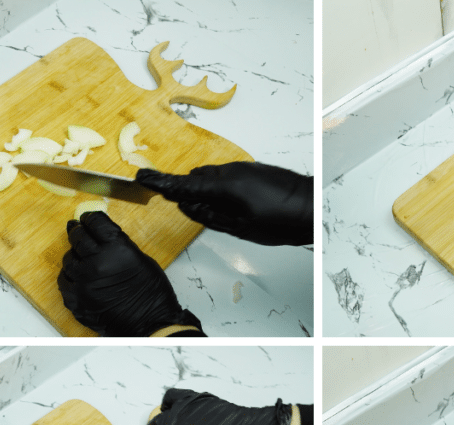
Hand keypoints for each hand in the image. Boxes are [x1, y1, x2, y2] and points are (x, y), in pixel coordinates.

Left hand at [57, 212, 200, 335]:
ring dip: (74, 255)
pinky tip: (78, 275)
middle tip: (78, 229)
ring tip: (81, 256)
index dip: (90, 218)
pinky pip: (64, 281)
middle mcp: (97, 263)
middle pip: (78, 237)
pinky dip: (70, 276)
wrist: (151, 323)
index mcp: (116, 249)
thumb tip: (101, 236)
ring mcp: (84, 282)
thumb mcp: (141, 259)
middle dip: (79, 231)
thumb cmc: (152, 294)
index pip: (95, 223)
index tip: (87, 218)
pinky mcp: (76, 300)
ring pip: (68, 259)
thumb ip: (118, 245)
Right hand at [136, 162, 312, 245]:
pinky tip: (234, 205)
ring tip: (221, 212)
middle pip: (197, 180)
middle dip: (189, 192)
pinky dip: (222, 188)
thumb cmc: (280, 221)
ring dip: (208, 191)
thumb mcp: (238, 227)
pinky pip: (227, 176)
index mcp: (224, 186)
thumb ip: (209, 216)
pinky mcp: (252, 170)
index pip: (183, 184)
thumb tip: (187, 207)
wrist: (311, 208)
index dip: (161, 182)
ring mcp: (243, 168)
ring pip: (213, 178)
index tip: (142, 177)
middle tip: (187, 208)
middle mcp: (231, 171)